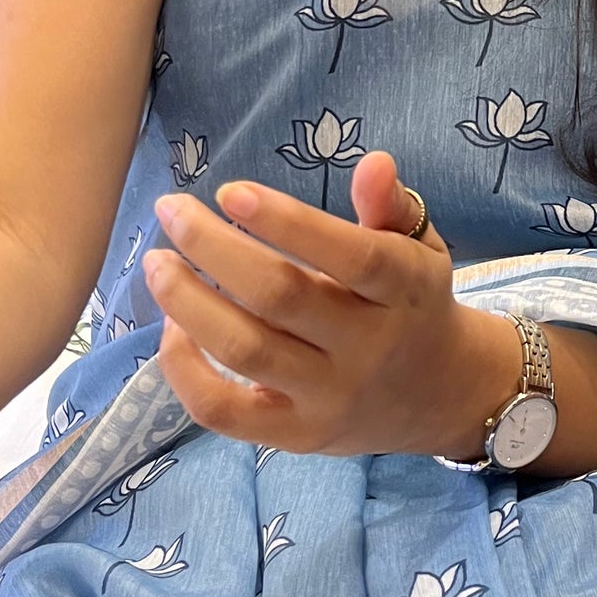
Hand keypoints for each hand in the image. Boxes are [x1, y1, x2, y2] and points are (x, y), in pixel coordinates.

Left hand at [142, 150, 516, 459]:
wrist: (439, 398)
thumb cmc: (412, 305)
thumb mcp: (418, 248)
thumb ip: (391, 204)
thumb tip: (373, 161)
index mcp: (403, 291)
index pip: (351, 255)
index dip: (287, 222)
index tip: (230, 192)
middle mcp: (367, 349)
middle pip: (280, 296)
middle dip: (212, 248)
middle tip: (171, 211)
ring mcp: (329, 398)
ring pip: (244, 349)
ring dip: (186, 302)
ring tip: (158, 264)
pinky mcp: (295, 435)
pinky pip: (223, 411)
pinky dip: (183, 370)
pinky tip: (171, 328)